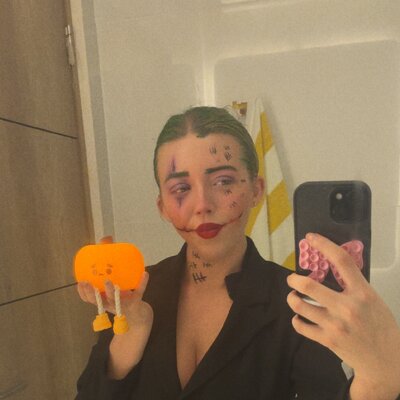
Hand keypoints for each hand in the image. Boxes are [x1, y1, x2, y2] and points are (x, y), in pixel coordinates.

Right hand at [77, 235, 152, 327]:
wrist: (138, 313)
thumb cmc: (122, 294)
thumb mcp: (113, 282)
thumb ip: (109, 261)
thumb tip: (106, 238)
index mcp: (103, 299)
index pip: (90, 299)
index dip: (84, 293)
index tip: (80, 283)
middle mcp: (111, 304)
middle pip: (99, 301)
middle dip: (92, 294)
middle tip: (89, 283)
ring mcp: (123, 304)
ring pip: (115, 299)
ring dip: (110, 291)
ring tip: (108, 281)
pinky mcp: (136, 302)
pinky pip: (139, 291)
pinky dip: (142, 282)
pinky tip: (145, 273)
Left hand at [286, 233, 399, 399]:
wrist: (387, 362)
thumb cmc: (381, 326)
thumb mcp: (372, 299)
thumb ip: (353, 284)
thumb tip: (331, 267)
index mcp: (362, 293)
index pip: (341, 261)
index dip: (324, 245)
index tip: (311, 237)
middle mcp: (347, 307)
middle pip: (309, 286)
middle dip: (294, 280)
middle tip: (292, 279)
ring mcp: (335, 325)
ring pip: (299, 305)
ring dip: (292, 298)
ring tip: (294, 297)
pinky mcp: (327, 340)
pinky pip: (300, 326)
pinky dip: (296, 319)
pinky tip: (300, 317)